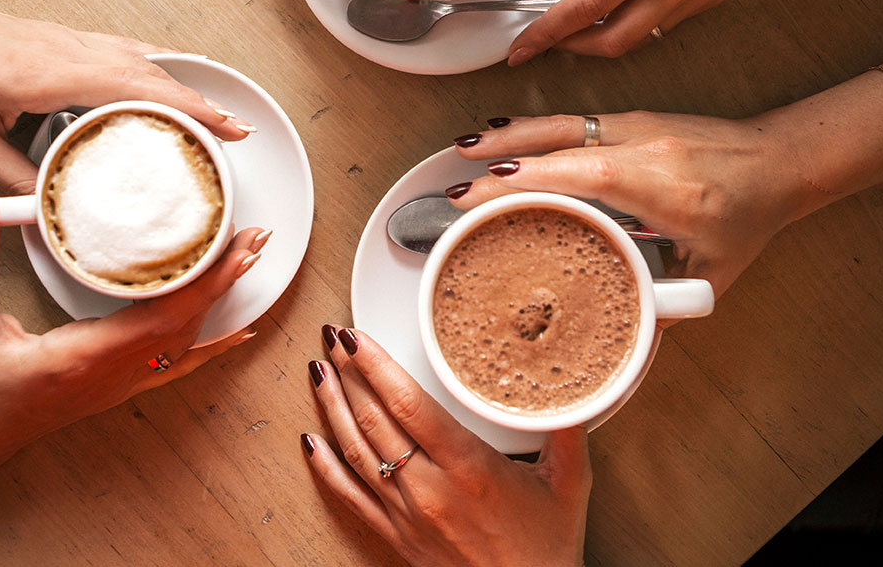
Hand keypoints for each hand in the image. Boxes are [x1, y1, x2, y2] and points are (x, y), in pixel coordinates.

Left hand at [0, 0, 252, 193]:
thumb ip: (11, 177)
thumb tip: (51, 208)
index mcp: (51, 75)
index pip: (139, 90)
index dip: (191, 110)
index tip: (229, 129)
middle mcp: (68, 49)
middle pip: (153, 72)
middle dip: (202, 101)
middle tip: (239, 130)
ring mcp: (66, 37)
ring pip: (141, 57)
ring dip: (182, 83)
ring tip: (213, 111)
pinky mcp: (59, 36)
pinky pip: (121, 49)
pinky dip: (153, 66)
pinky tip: (164, 77)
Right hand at [0, 182, 269, 462]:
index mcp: (83, 358)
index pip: (163, 316)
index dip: (206, 281)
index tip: (236, 246)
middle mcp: (112, 375)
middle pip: (187, 324)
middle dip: (226, 278)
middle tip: (256, 237)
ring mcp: (119, 385)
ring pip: (186, 342)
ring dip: (220, 300)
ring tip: (249, 260)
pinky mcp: (117, 385)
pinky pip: (176, 364)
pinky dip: (211, 345)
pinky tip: (239, 332)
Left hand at [302, 327, 589, 566]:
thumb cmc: (546, 549)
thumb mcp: (568, 484)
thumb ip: (568, 430)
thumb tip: (572, 386)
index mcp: (467, 467)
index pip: (408, 403)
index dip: (376, 366)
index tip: (358, 337)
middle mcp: (429, 488)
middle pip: (374, 418)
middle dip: (348, 373)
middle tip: (333, 337)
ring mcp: (407, 514)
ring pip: (355, 451)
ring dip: (332, 407)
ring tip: (318, 371)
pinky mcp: (396, 536)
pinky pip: (350, 496)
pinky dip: (325, 466)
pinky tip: (310, 440)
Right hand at [446, 113, 809, 297]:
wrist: (783, 158)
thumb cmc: (751, 213)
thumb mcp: (714, 270)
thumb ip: (668, 305)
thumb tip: (630, 345)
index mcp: (662, 185)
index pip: (581, 174)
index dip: (527, 180)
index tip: (481, 195)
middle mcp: (643, 146)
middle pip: (559, 143)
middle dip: (501, 161)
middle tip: (455, 184)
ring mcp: (635, 126)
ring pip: (561, 123)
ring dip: (510, 136)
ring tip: (465, 150)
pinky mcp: (631, 119)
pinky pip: (573, 120)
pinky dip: (534, 130)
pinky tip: (508, 139)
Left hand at [508, 0, 778, 62]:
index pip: (587, 7)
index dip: (547, 33)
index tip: (521, 49)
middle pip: (614, 40)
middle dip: (571, 46)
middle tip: (541, 39)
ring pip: (638, 38)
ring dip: (599, 38)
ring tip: (571, 22)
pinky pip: (661, 24)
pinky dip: (629, 23)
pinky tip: (612, 6)